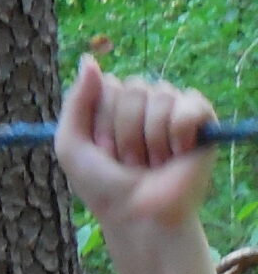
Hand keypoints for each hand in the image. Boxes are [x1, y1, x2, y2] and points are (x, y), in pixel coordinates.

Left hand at [57, 54, 215, 245]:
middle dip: (124, 133)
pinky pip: (188, 105)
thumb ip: (75, 103)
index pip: (108, 86)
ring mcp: (173, 108)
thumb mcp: (72, 146)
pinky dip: (177, 134)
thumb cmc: (103, 185)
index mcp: (114, 105)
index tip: (102, 152)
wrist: (138, 212)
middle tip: (128, 162)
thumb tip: (89, 60)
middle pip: (132, 89)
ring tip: (151, 163)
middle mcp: (144, 102)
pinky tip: (176, 154)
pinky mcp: (201, 118)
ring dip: (149, 140)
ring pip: (159, 97)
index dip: (101, 124)